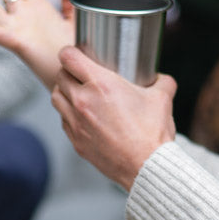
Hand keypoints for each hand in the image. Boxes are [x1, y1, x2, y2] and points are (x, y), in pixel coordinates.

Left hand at [51, 47, 176, 188]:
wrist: (146, 167)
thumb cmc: (152, 134)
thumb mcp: (162, 99)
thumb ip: (162, 82)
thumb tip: (161, 78)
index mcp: (101, 84)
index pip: (68, 58)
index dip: (70, 52)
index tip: (76, 54)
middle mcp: (83, 101)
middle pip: (60, 76)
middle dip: (68, 71)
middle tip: (80, 73)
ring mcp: (76, 122)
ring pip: (56, 97)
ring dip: (63, 91)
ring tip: (77, 92)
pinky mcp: (76, 140)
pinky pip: (63, 120)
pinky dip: (68, 114)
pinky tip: (83, 115)